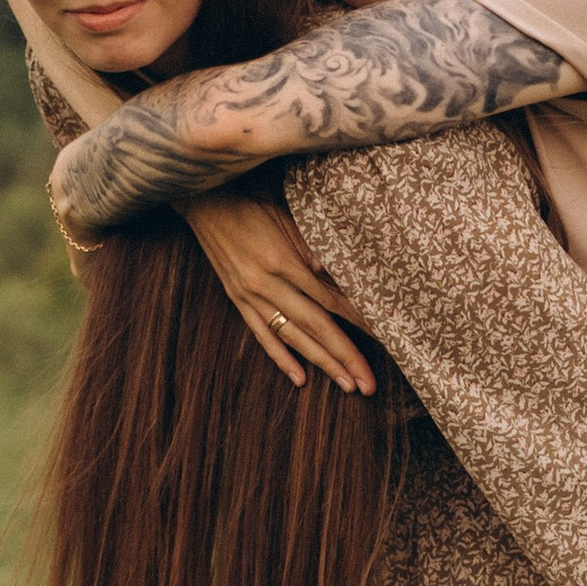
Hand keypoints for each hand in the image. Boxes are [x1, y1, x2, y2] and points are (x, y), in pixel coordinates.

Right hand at [179, 191, 377, 393]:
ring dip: (320, 363)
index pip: (329, 298)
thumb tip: (336, 273)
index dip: (357, 320)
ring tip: (346, 384)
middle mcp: (267, 284)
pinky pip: (261, 334)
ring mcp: (250, 295)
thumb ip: (310, 247)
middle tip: (368, 383)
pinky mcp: (238, 300)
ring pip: (292, 336)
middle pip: (315, 326)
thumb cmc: (251, 200)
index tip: (382, 336)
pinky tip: (299, 378)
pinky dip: (281, 357)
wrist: (204, 200)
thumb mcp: (286, 215)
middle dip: (344, 356)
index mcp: (283, 260)